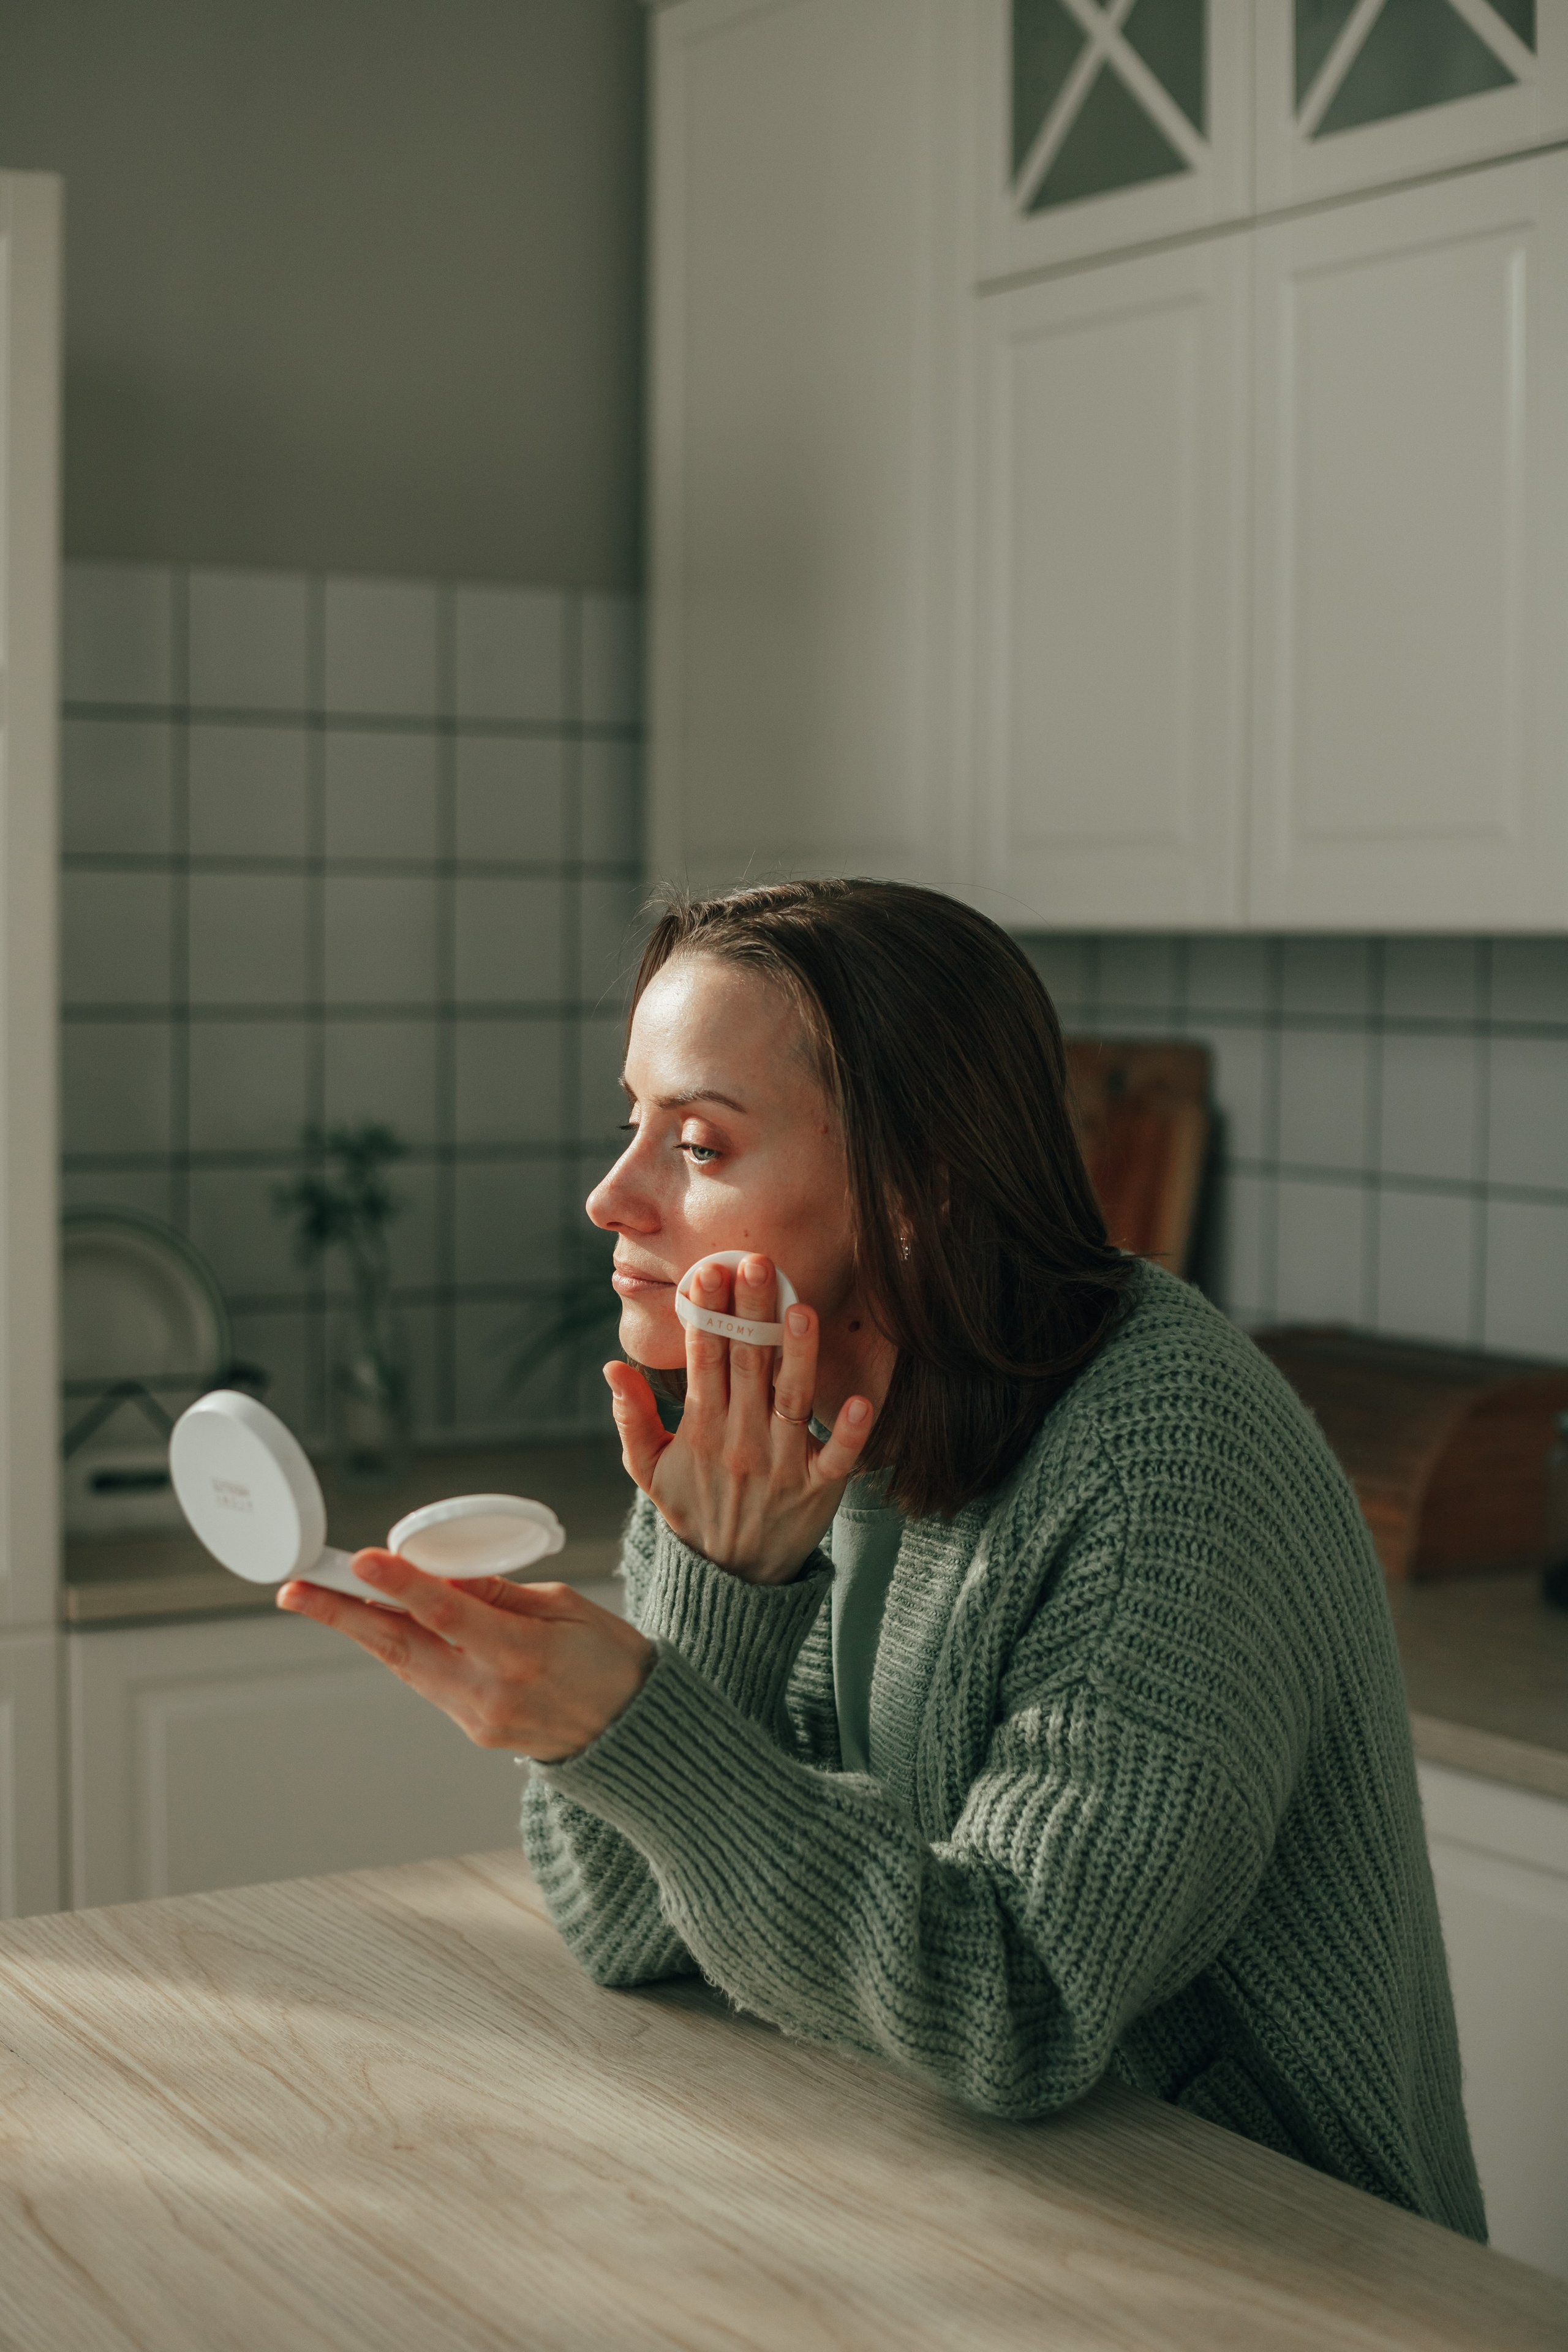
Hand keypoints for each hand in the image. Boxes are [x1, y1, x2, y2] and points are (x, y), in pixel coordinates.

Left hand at [277, 1555, 654, 1762]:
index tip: (360, 1560)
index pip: (448, 1614)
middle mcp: (492, 1691)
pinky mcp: (475, 1730)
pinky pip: (428, 1682)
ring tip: (321, 1598)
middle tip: (295, 1589)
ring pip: (406, 1666)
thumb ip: (499, 1594)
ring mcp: (478, 1718)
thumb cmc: (611, 1659)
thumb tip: (443, 1575)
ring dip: (363, 1630)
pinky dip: (403, 1650)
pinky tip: (382, 1624)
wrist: (635, 1735)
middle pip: (403, 1647)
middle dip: (343, 1615)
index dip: (401, 1585)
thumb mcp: (567, 1609)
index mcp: (523, 1654)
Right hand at [605, 1253, 873, 1585]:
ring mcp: (781, 1463)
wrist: (729, 1579)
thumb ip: (631, 1417)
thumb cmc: (692, 1509)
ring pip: (791, 1399)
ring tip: (800, 1310)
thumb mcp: (648, 1469)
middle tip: (757, 1261)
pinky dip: (848, 1432)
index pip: (703, 1360)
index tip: (707, 1271)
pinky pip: (836, 1457)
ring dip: (797, 1355)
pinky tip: (862, 1402)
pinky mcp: (817, 1487)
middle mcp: (741, 1440)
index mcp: (701, 1428)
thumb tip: (613, 1365)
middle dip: (750, 1312)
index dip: (706, 1314)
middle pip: (747, 1365)